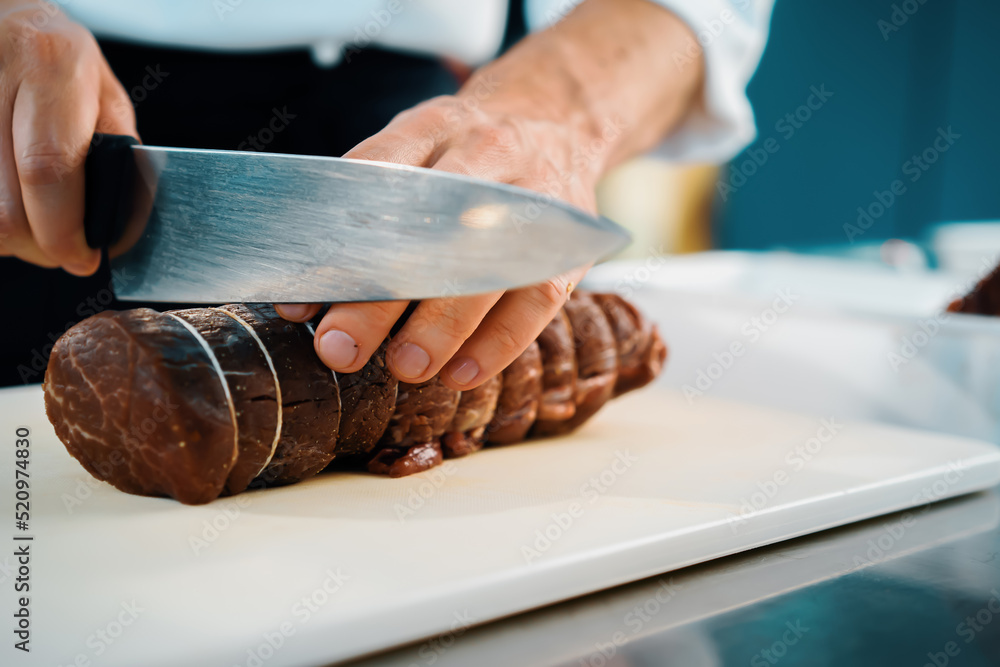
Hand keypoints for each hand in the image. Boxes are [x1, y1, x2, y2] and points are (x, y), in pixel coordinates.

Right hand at [0, 2, 136, 274]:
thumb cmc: (54, 59)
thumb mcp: (100, 91)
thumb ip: (113, 152)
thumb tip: (117, 225)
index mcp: (49, 64)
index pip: (48, 167)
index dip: (63, 230)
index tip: (81, 257)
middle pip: (2, 206)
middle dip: (36, 245)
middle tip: (57, 248)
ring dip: (6, 237)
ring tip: (29, 223)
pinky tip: (4, 204)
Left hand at [276, 0, 702, 389]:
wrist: (558, 115)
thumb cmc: (463, 150)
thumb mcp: (413, 147)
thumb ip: (361, 212)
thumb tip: (298, 303)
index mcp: (432, 126)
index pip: (375, 180)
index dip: (335, 244)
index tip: (299, 302)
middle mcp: (486, 154)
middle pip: (429, 231)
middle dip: (381, 297)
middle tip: (340, 349)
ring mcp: (534, 196)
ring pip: (488, 266)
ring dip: (443, 325)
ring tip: (404, 368)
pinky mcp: (568, 239)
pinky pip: (539, 297)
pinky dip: (499, 342)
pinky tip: (461, 374)